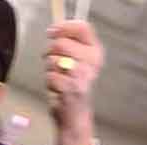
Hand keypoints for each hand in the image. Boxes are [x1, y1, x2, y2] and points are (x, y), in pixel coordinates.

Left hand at [44, 20, 104, 144]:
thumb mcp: (76, 60)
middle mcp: (93, 63)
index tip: (53, 33)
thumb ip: (68, 41)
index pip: (83, 28)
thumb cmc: (72, 85)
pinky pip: (50, 76)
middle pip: (62, 43)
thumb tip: (54, 30)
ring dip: (50, 69)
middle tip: (55, 64)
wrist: (75, 116)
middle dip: (51, 52)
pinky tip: (58, 89)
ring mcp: (84, 76)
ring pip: (54, 60)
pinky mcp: (73, 89)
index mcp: (96, 53)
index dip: (63, 27)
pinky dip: (49, 83)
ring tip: (59, 79)